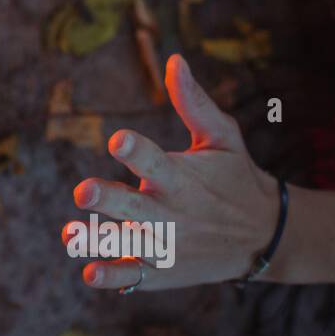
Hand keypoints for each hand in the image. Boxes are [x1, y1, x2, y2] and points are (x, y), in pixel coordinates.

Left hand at [62, 54, 279, 290]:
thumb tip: (174, 59)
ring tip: (70, 234)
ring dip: (97, 240)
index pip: (155, 161)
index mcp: (181, 177)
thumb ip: (194, 103)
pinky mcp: (159, 270)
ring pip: (125, 243)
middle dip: (107, 200)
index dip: (137, 150)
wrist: (264, 236)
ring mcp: (164, 245)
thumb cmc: (235, 177)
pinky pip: (132, 276)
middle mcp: (170, 212)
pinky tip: (91, 272)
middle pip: (133, 206)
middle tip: (82, 191)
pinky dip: (114, 277)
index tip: (117, 139)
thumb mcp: (223, 138)